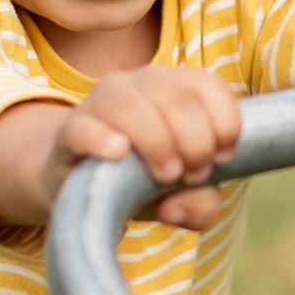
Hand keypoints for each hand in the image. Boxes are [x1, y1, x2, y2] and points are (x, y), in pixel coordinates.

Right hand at [0, 64, 244, 237]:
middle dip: (195, 141)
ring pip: (128, 104)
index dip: (224, 123)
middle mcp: (139, 85)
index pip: (208, 86)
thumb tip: (177, 209)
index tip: (222, 159)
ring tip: (166, 175)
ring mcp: (100, 104)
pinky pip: (81, 126)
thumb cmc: (144, 182)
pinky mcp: (69, 132)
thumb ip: (199, 205)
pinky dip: (101, 139)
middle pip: (175, 97)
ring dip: (156, 141)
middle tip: (192, 176)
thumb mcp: (181, 195)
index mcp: (174, 88)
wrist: (87, 190)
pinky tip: (118, 154)